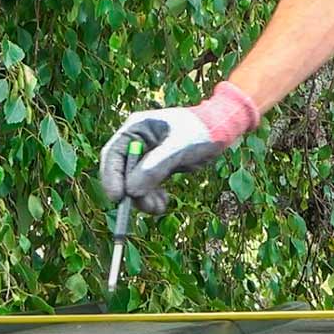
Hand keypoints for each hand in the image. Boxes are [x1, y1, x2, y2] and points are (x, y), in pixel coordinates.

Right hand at [99, 81, 258, 213]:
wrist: (222, 130)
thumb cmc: (201, 131)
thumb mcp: (178, 148)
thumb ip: (155, 167)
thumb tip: (130, 191)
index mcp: (136, 128)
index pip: (113, 154)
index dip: (111, 177)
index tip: (117, 198)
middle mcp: (137, 141)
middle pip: (121, 172)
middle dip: (131, 191)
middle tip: (146, 206)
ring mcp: (146, 155)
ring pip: (133, 183)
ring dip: (143, 198)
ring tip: (159, 206)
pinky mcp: (155, 167)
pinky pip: (146, 187)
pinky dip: (152, 197)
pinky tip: (164, 202)